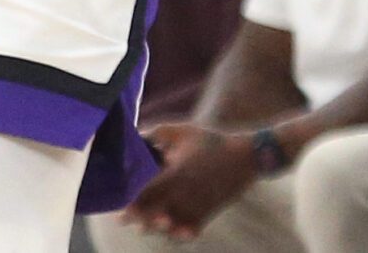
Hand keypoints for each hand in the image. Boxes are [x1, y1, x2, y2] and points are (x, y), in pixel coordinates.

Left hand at [123, 124, 257, 236]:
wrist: (245, 157)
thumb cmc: (211, 141)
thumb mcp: (182, 131)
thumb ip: (157, 133)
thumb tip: (137, 135)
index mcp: (176, 173)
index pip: (149, 193)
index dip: (134, 203)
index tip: (122, 209)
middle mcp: (185, 193)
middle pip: (157, 212)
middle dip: (141, 218)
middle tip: (126, 221)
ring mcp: (199, 204)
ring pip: (174, 224)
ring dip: (159, 227)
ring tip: (146, 228)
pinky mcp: (210, 211)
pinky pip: (194, 227)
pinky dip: (183, 233)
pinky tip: (174, 234)